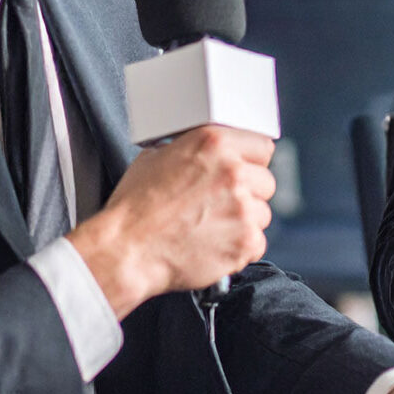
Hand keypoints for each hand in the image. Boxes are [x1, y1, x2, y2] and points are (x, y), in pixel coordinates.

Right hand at [69, 125, 275, 318]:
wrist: (126, 250)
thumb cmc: (135, 207)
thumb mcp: (157, 156)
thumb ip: (191, 148)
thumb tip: (205, 150)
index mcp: (214, 143)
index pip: (262, 147)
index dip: (252, 162)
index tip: (246, 172)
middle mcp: (233, 172)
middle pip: (266, 182)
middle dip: (249, 193)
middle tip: (222, 204)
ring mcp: (243, 208)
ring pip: (263, 213)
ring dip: (245, 221)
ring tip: (212, 227)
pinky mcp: (245, 241)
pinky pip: (258, 243)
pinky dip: (241, 248)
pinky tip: (215, 245)